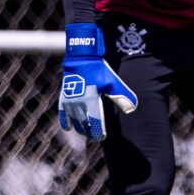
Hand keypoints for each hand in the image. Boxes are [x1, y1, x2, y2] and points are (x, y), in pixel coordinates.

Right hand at [59, 23, 137, 140]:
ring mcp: (70, 100)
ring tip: (84, 132)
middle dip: (89, 131)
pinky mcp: (64, 96)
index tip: (102, 136)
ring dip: (79, 128)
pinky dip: (65, 121)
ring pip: (74, 120)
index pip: (95, 122)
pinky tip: (69, 128)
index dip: (98, 132)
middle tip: (94, 136)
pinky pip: (62, 113)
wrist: (82, 58)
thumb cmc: (99, 70)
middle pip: (84, 123)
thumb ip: (122, 96)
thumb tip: (132, 109)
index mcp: (92, 100)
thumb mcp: (113, 82)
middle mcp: (79, 102)